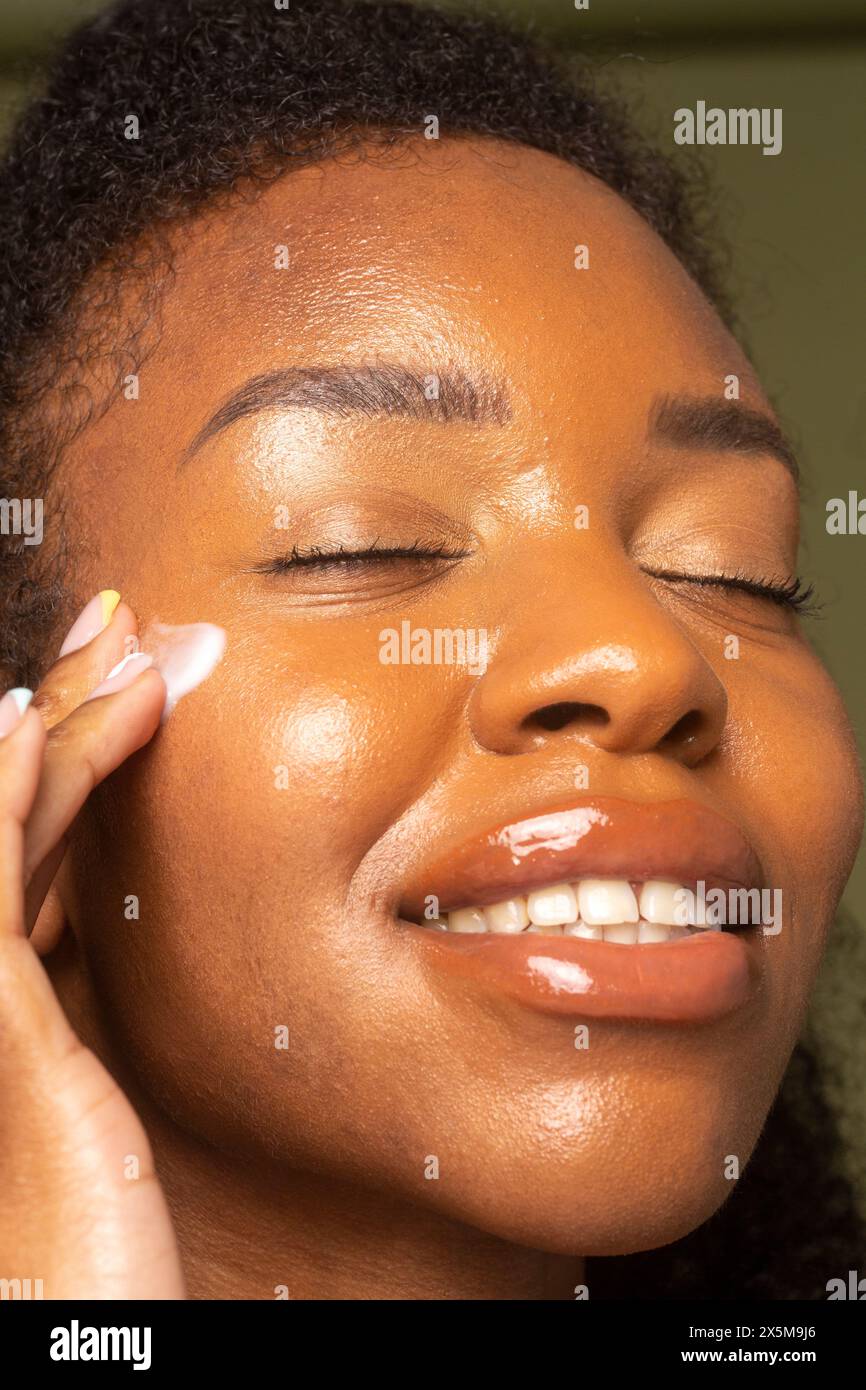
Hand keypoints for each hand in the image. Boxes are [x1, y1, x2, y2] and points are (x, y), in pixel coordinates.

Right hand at [0, 594, 184, 1299]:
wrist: (74, 1342)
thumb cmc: (102, 1253)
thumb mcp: (102, 1094)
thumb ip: (98, 1006)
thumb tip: (120, 921)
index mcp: (10, 1001)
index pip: (28, 846)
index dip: (67, 751)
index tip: (127, 680)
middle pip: (8, 817)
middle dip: (60, 710)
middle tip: (120, 627)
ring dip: (52, 723)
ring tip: (117, 643)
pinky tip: (26, 719)